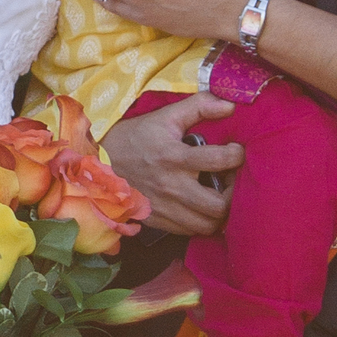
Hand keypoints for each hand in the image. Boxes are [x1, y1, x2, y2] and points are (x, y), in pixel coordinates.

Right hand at [101, 94, 242, 234]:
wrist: (99, 164)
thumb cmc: (136, 137)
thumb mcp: (165, 116)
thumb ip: (199, 106)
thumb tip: (230, 105)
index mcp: (175, 157)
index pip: (219, 161)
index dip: (237, 156)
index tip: (236, 151)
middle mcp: (172, 187)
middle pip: (218, 206)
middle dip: (232, 194)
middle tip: (231, 180)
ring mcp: (166, 208)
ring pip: (208, 225)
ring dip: (220, 212)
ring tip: (219, 195)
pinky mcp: (159, 222)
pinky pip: (192, 232)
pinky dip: (203, 222)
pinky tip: (202, 207)